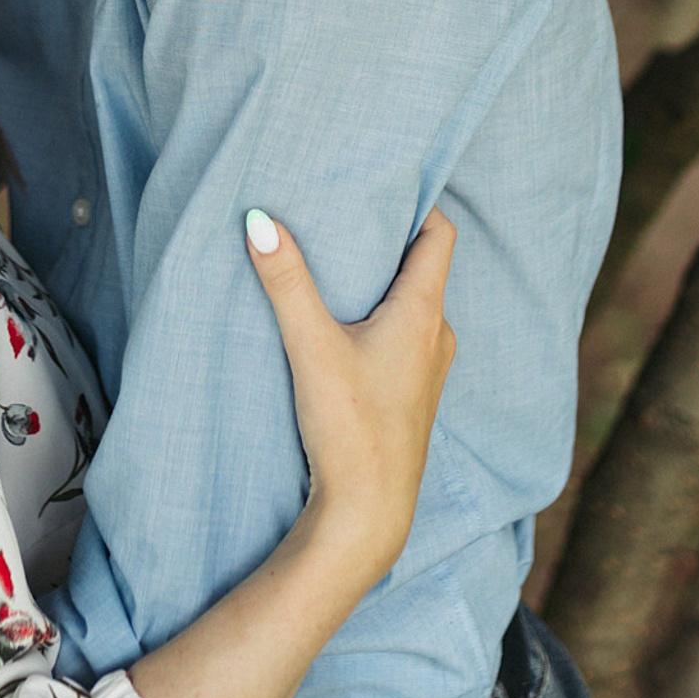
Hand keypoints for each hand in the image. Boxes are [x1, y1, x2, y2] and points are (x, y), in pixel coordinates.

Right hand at [246, 208, 456, 588]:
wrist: (369, 515)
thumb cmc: (351, 429)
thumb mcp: (312, 347)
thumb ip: (287, 282)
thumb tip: (259, 220)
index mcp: (425, 312)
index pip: (439, 234)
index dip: (418, 204)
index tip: (384, 182)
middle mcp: (438, 336)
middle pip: (424, 267)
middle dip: (389, 240)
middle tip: (348, 214)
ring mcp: (429, 370)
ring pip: (413, 306)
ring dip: (383, 285)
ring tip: (340, 266)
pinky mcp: (412, 397)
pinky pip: (405, 338)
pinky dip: (381, 319)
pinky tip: (346, 328)